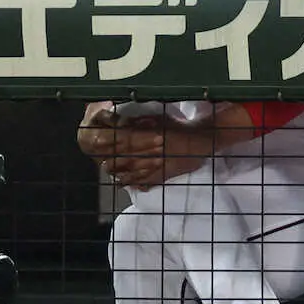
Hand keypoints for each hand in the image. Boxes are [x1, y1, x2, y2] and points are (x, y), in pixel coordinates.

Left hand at [79, 108, 209, 189]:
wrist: (200, 140)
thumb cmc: (179, 127)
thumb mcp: (160, 119)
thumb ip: (142, 122)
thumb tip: (124, 123)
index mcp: (151, 136)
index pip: (126, 143)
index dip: (113, 147)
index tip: (103, 149)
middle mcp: (153, 152)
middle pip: (127, 160)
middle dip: (114, 163)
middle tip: (104, 164)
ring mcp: (159, 165)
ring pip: (135, 173)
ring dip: (122, 175)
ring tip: (113, 175)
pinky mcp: (165, 175)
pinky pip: (148, 181)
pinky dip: (137, 184)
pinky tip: (129, 185)